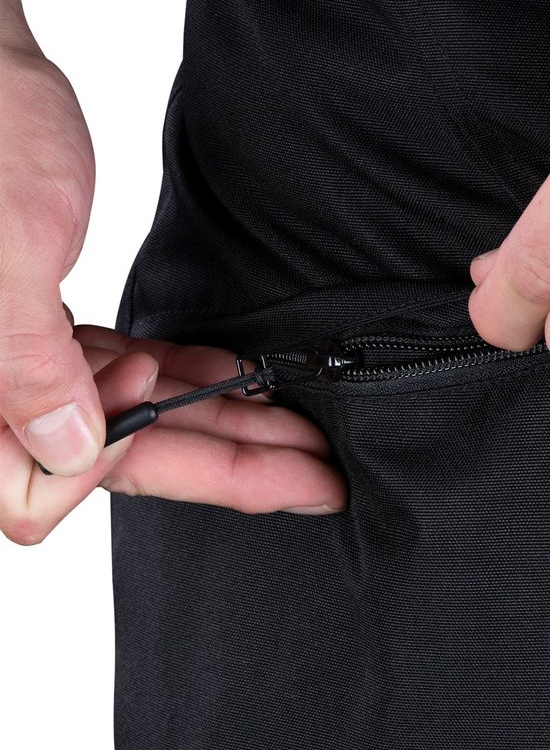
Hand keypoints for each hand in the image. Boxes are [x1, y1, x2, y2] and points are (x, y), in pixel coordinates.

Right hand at [0, 44, 344, 544]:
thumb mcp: (4, 258)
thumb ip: (26, 365)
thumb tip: (70, 448)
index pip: (39, 491)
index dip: (107, 457)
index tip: (144, 389)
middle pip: (125, 459)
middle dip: (230, 468)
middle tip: (318, 481)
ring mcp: (31, 363)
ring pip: (143, 419)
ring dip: (227, 425)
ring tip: (307, 439)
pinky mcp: (57, 332)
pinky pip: (135, 374)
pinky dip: (191, 377)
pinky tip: (246, 379)